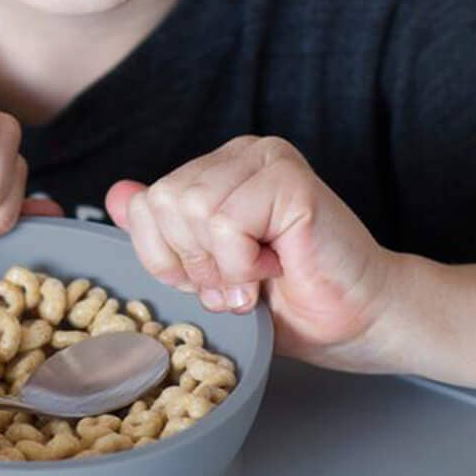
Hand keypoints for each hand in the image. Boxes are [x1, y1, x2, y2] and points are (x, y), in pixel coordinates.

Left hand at [106, 136, 396, 368]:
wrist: (360, 320)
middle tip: (240, 282)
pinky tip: (278, 265)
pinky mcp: (290, 179)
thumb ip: (163, 234)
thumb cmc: (292, 301)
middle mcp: (240, 155)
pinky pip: (227, 221)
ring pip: (193, 209)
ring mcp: (267, 160)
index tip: (213, 280)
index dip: (167, 258)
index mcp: (216, 171)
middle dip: (194, 263)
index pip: (145, 204)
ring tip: (259, 275)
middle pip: (164, 204)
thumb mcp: (207, 274)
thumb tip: (116, 193)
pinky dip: (243, 263)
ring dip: (222, 265)